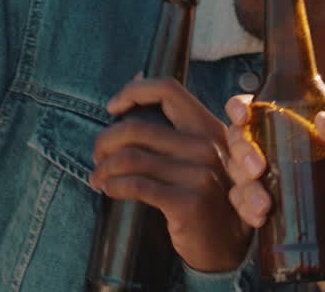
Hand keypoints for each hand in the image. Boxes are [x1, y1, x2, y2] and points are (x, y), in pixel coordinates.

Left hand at [90, 77, 249, 272]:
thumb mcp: (200, 155)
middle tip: (98, 156)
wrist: (227, 247)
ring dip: (104, 168)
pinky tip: (110, 190)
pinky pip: (136, 185)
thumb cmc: (205, 197)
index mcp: (209, 127)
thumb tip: (136, 76)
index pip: (168, 90)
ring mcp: (201, 174)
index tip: (113, 107)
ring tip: (98, 178)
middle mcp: (208, 146)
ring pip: (131, 157)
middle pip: (137, 127)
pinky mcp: (189, 202)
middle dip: (105, 141)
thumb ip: (173, 124)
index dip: (134, 91)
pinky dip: (114, 186)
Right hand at [223, 95, 324, 290]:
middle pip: (237, 137)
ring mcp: (257, 174)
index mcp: (286, 125)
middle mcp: (266, 145)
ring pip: (235, 170)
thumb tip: (322, 120)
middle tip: (258, 168)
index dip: (240, 107)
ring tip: (265, 204)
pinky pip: (237, 200)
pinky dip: (246, 208)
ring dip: (246, 186)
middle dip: (242, 151)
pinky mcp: (252, 200)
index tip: (244, 117)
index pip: (254, 106)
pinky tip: (261, 217)